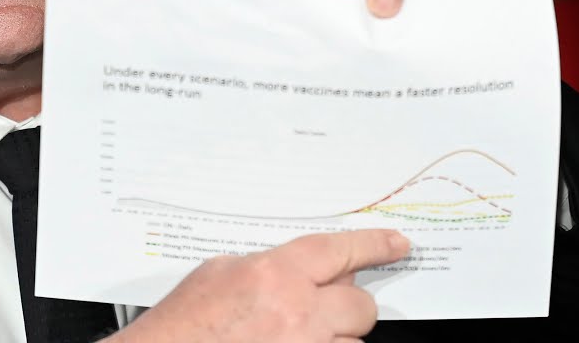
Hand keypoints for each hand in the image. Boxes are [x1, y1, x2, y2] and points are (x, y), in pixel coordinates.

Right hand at [108, 229, 408, 342]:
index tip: (397, 245)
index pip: (341, 251)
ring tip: (295, 335)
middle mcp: (298, 316)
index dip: (374, 246)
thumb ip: (266, 267)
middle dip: (348, 305)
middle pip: (360, 305)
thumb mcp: (219, 274)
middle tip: (325, 307)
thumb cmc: (182, 326)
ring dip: (332, 339)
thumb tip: (298, 268)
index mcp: (275, 276)